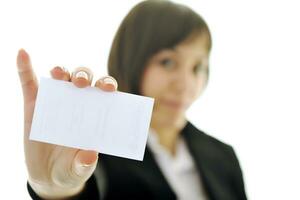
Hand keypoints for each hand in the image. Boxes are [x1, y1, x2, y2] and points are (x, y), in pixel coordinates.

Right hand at [17, 49, 117, 198]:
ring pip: (60, 77)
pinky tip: (22, 54)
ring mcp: (55, 101)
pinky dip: (24, 67)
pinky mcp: (33, 104)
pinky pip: (28, 82)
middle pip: (83, 79)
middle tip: (81, 84)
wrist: (49, 175)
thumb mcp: (79, 168)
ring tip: (58, 73)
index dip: (107, 85)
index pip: (103, 91)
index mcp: (94, 112)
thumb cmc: (72, 167)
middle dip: (83, 76)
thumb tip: (89, 155)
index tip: (109, 88)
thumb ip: (84, 164)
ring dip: (60, 70)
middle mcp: (77, 101)